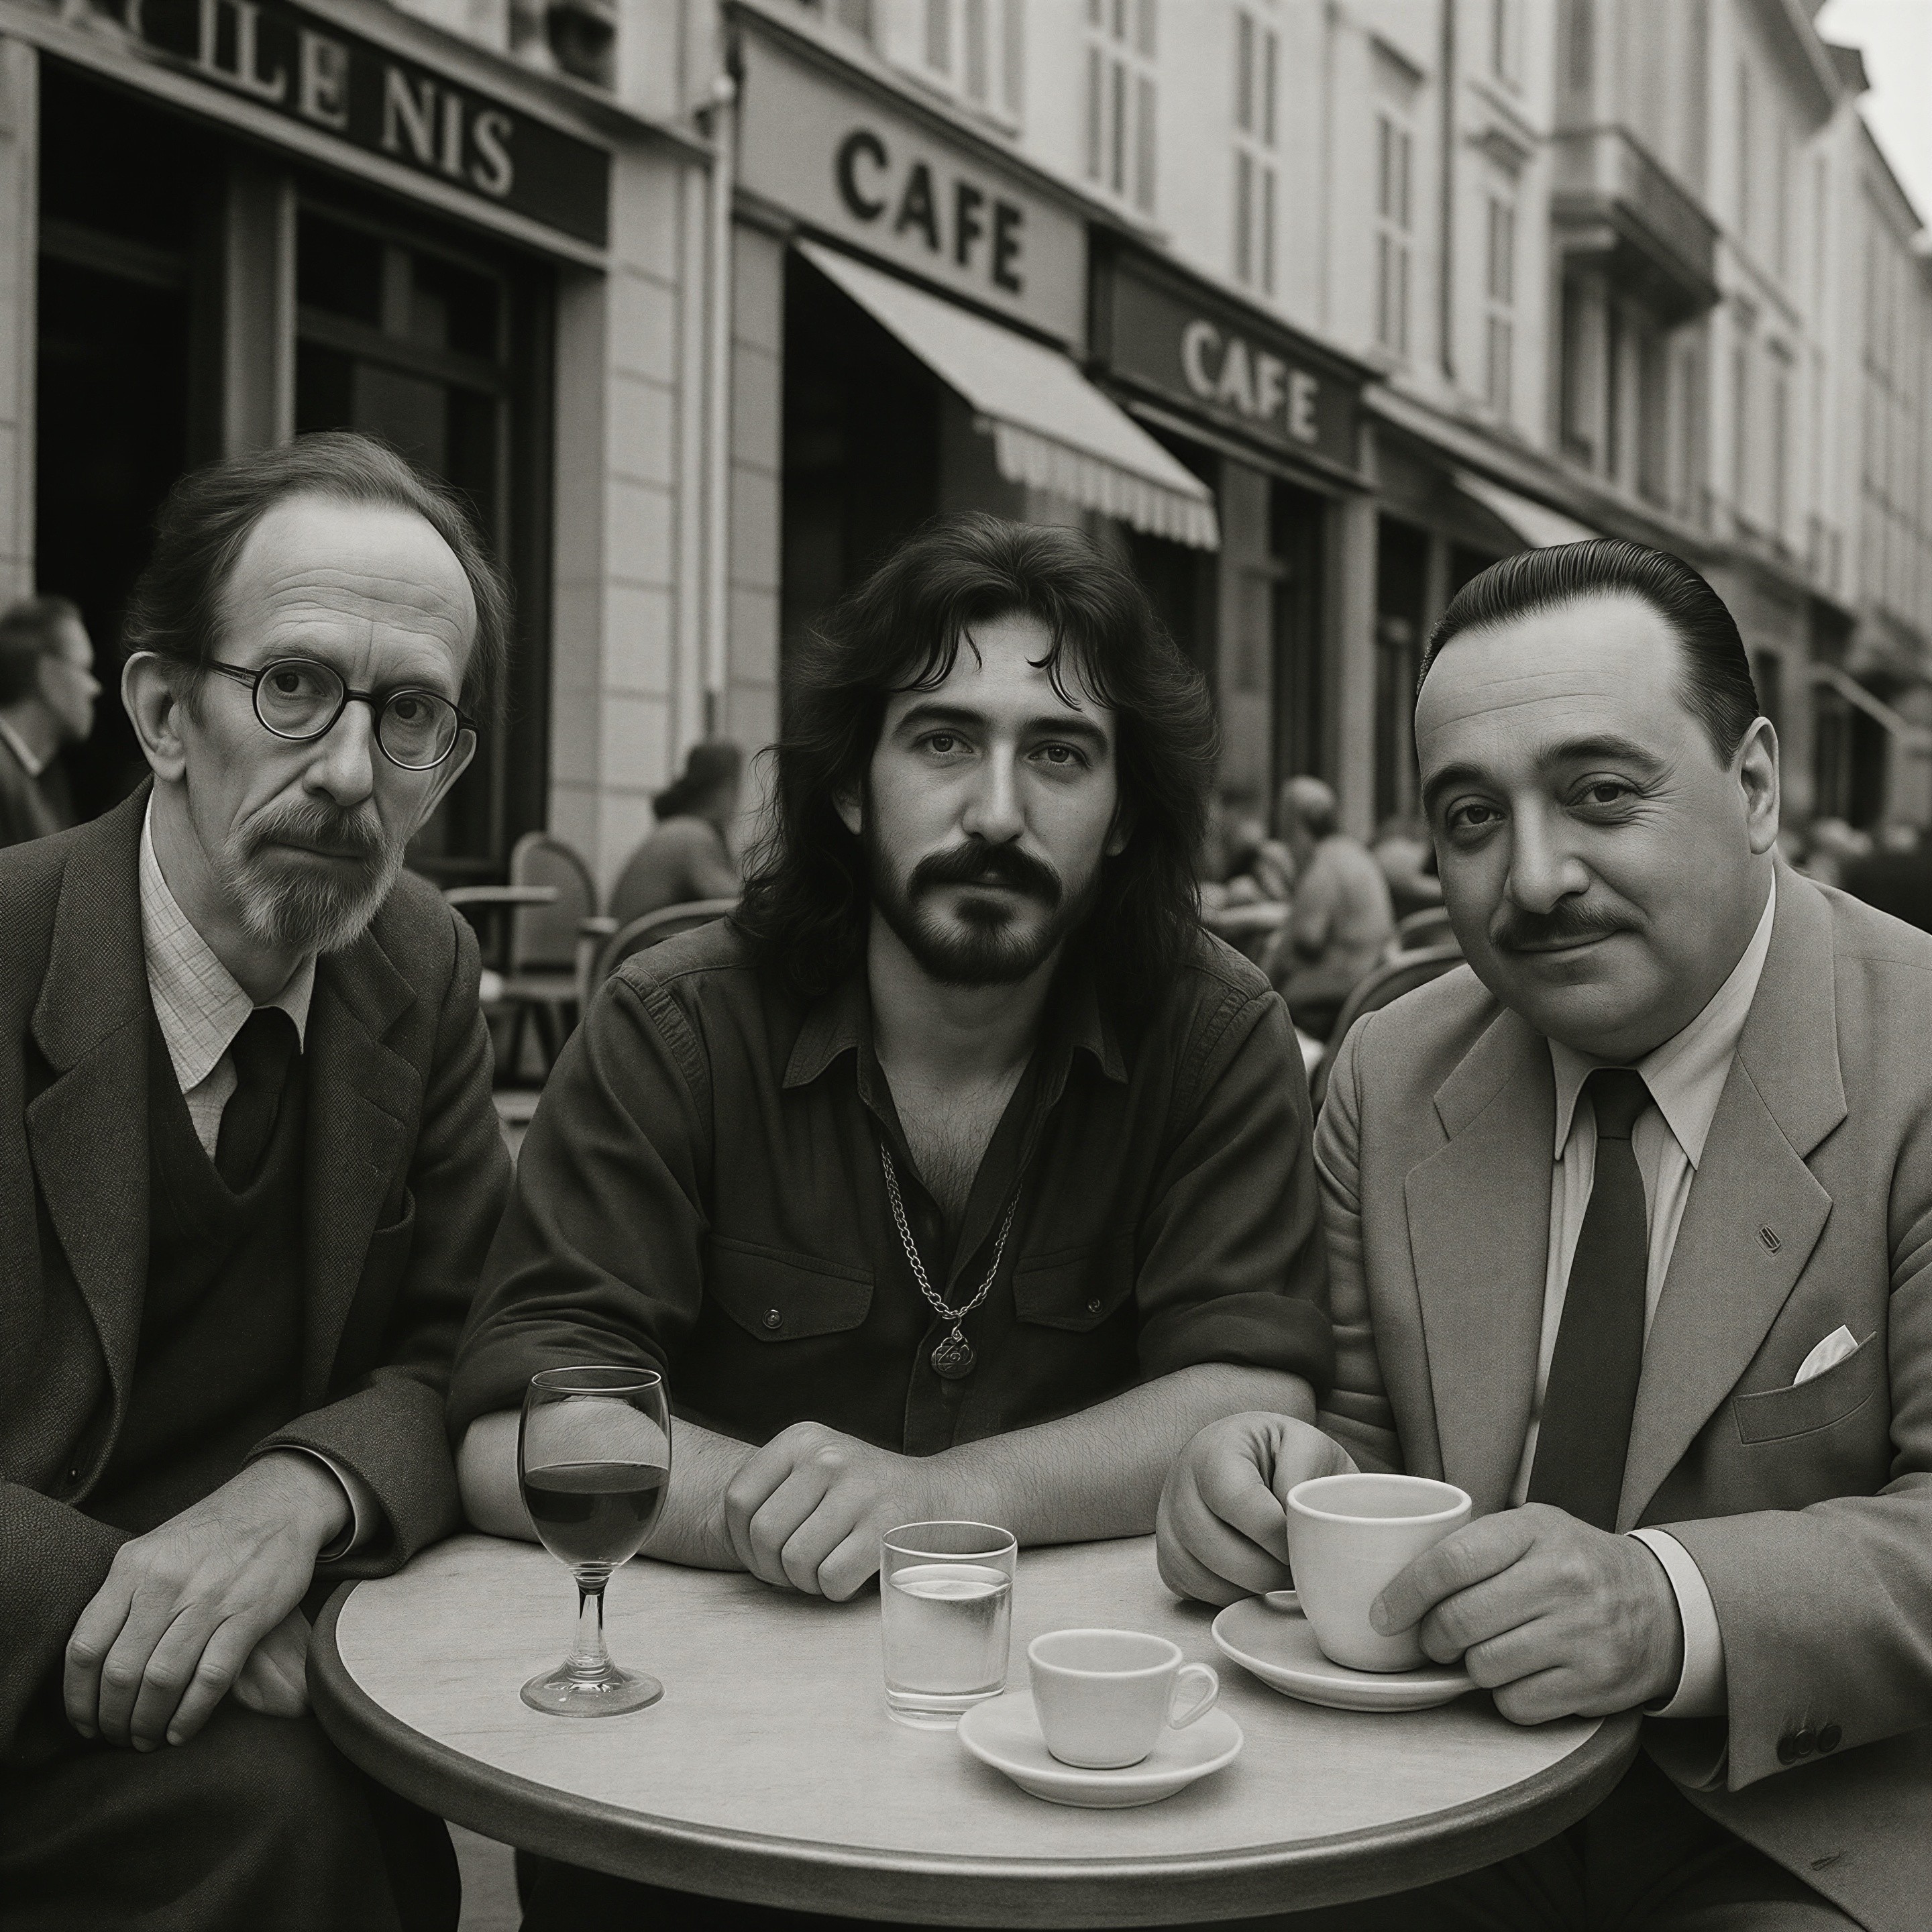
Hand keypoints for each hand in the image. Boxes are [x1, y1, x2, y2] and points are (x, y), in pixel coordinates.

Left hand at [65, 1453, 348, 1749]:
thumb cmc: (211, 1533)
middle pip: (121, 1672)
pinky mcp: (249, 1613)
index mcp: (133, 1566)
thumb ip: (124, 1596)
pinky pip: (210, 1677)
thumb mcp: (155, 1549)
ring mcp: (209, 1598)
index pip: (85, 1647)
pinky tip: (182, 1732)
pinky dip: (191, 1714)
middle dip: (114, 1719)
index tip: (84, 1723)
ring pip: (162, 1680)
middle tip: (117, 1739)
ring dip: (149, 1722)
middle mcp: (165, 1582)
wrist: (280, 1501)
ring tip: (146, 1740)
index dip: (78, 1698)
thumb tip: (92, 1662)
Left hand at [723, 1422, 936, 1600]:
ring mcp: (859, 1488)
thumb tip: (728, 1538)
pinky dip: (833, 1591)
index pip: (737, 1500)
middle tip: (796, 1571)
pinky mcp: (886, 1525)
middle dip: (773, 1569)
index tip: (765, 1554)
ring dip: (805, 1582)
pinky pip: (831, 1578)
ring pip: (795, 1561)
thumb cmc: (866, 1495)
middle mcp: (828, 1456)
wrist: (942, 1497)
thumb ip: (774, 1490)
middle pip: (763, 1535)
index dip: (740, 1541)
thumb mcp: (817, 1469)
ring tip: (824, 1570)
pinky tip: (848, 1576)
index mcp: (802, 1439)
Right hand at [1156, 1412, 1356, 1605]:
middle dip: (1266, 1569)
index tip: (1305, 1543)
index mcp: (1214, 1451)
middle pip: (1214, 1546)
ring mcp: (1166, 1521)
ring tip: (1279, 1572)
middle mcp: (1179, 1485)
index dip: (1276, 1535)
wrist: (1250, 1456)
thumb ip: (1305, 1476)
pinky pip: (1191, 1589)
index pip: (1238, 1502)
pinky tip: (1253, 1578)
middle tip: (1297, 1567)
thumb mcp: (1305, 1445)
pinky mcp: (1167, 1554)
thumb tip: (1298, 1526)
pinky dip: (1228, 1595)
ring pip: (1200, 1574)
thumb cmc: (1280, 1454)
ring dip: (1249, 1586)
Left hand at [1372, 1504, 1684, 1722]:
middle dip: (1433, 1638)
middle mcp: (1561, 1578)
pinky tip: (1522, 1675)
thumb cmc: (1575, 1563)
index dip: (1405, 1593)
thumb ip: (1474, 1543)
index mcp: (1535, 1530)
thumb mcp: (1532, 1528)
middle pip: (1459, 1621)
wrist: (1662, 1604)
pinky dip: (1507, 1697)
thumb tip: (1396, 1577)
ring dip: (1472, 1667)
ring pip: (1484, 1667)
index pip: (1450, 1562)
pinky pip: (1517, 1704)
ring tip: (1488, 1651)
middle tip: (1436, 1639)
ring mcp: (1581, 1632)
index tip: (1382, 1615)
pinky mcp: (1595, 1682)